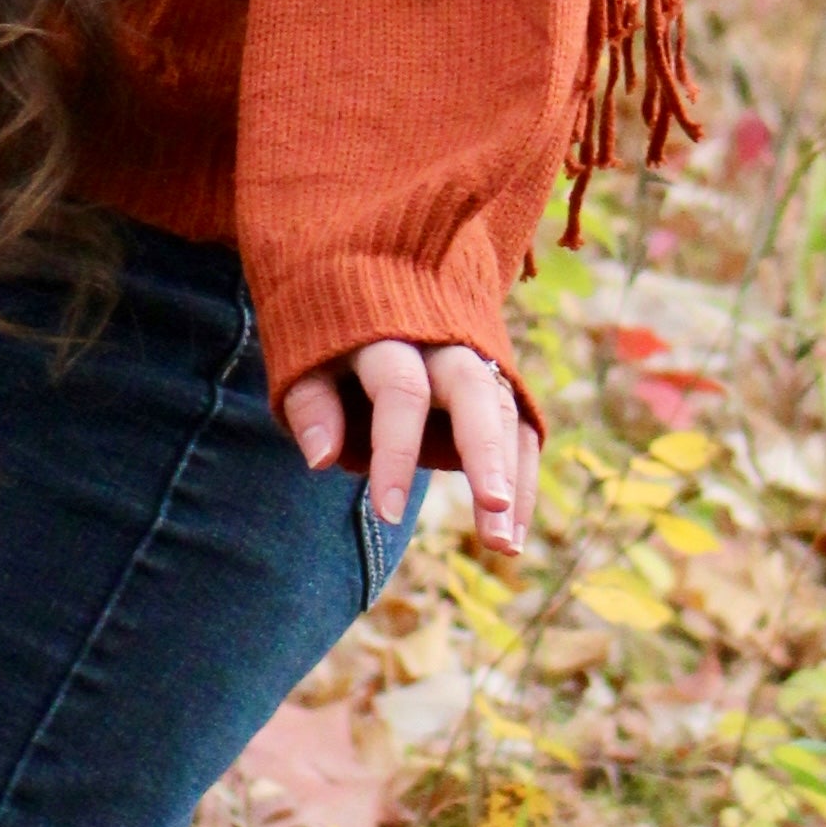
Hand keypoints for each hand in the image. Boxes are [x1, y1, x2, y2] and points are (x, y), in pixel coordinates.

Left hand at [280, 339, 538, 563]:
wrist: (372, 280)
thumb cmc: (329, 337)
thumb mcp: (303, 359)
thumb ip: (310, 404)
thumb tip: (320, 460)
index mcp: (389, 333)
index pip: (401, 392)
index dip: (396, 452)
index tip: (389, 515)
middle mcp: (444, 341)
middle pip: (476, 393)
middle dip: (487, 455)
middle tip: (491, 514)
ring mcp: (478, 358)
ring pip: (506, 413)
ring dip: (512, 479)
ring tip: (504, 546)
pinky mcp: (498, 380)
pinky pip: (520, 429)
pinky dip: (522, 481)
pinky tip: (512, 534)